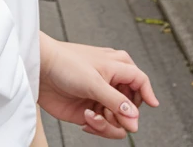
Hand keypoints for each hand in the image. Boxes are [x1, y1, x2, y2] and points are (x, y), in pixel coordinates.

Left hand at [38, 32, 158, 138]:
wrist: (39, 69)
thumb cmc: (65, 63)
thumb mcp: (93, 81)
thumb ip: (115, 101)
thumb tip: (135, 119)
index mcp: (116, 66)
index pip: (140, 80)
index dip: (147, 93)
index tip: (153, 105)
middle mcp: (110, 83)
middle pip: (132, 107)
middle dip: (123, 115)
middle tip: (110, 113)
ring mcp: (100, 98)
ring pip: (119, 120)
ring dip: (108, 124)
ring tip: (92, 116)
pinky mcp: (89, 111)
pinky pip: (105, 127)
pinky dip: (98, 128)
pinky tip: (86, 121)